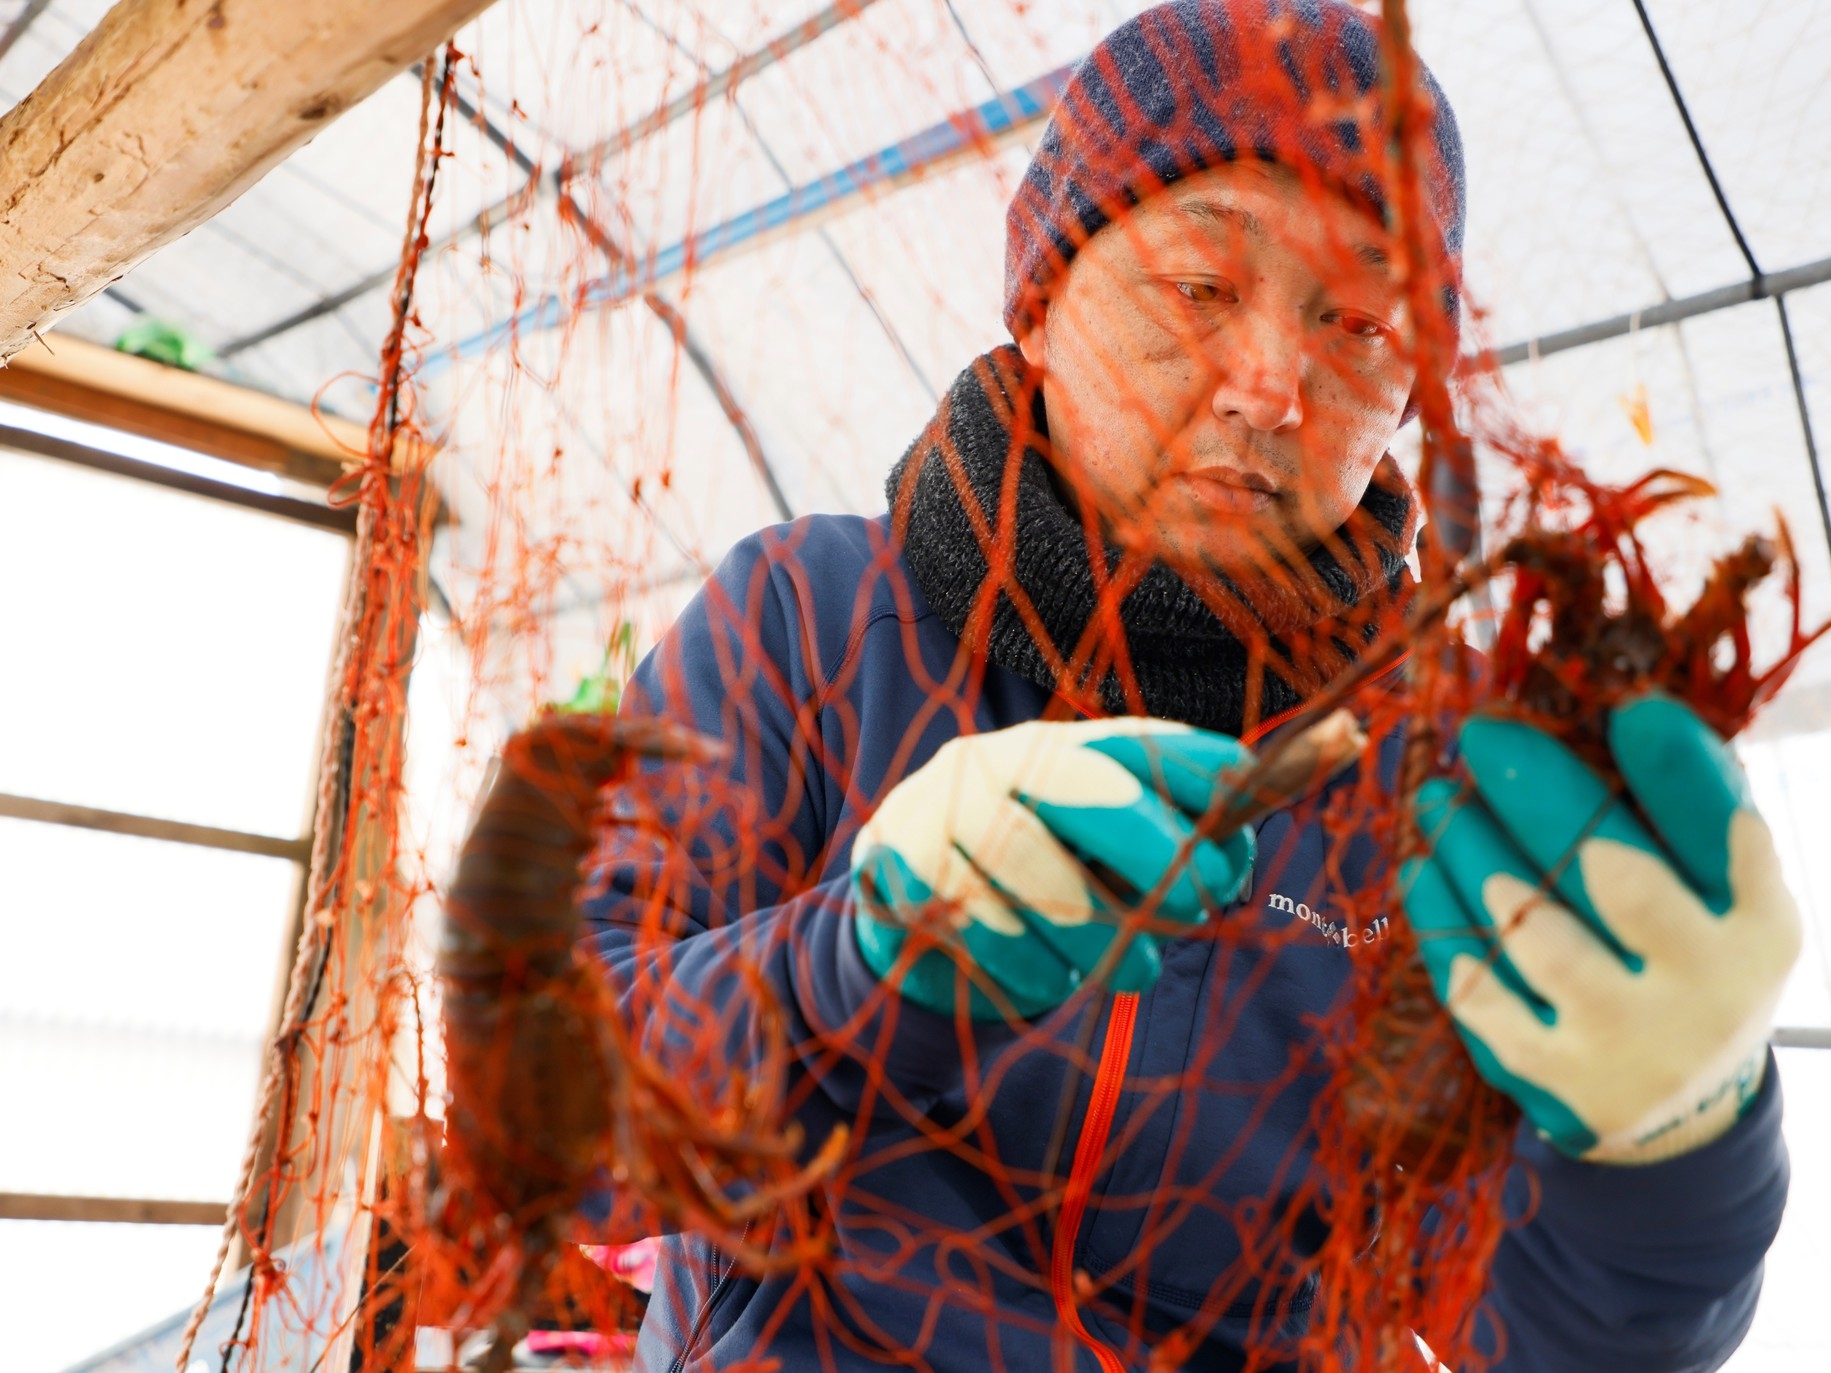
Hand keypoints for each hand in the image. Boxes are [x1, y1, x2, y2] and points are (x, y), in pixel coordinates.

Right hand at [851, 718, 1256, 1019]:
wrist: (904, 924)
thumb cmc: (1027, 893)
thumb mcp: (1094, 862)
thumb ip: (1159, 845)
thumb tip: (1233, 851)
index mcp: (1053, 751)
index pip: (1136, 742)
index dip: (1197, 765)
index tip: (1252, 791)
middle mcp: (993, 762)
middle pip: (1089, 788)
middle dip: (1156, 849)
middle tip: (1200, 907)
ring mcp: (940, 809)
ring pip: (1039, 870)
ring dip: (1101, 934)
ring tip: (1134, 970)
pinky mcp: (900, 867)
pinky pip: (983, 924)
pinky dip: (1032, 964)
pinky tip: (1051, 976)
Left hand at [1405, 694, 1801, 1163]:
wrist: (1677, 1114)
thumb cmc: (1690, 960)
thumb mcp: (1728, 900)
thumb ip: (1694, 817)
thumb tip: (1628, 712)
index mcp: (1754, 927)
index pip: (1718, 833)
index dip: (1677, 769)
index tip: (1628, 711)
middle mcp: (1700, 990)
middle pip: (1612, 875)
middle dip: (1541, 793)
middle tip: (1484, 736)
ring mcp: (1621, 1040)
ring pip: (1532, 932)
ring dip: (1474, 852)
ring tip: (1438, 799)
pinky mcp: (1550, 1073)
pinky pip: (1479, 988)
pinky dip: (1442, 921)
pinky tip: (1422, 868)